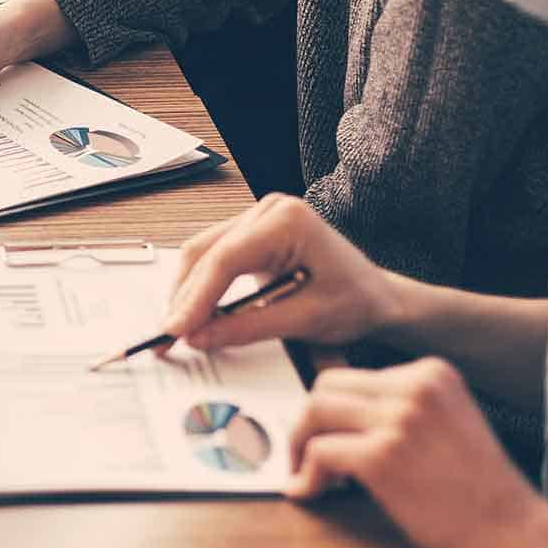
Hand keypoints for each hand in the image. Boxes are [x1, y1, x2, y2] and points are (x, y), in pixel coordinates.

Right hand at [163, 194, 404, 349]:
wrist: (379, 299)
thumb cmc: (357, 302)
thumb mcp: (306, 320)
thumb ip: (248, 327)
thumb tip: (199, 336)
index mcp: (287, 220)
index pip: (226, 258)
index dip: (196, 296)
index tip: (178, 329)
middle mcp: (268, 211)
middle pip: (206, 253)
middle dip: (185, 297)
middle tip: (168, 336)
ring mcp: (257, 220)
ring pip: (202, 254)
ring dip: (186, 293)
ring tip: (176, 329)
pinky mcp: (251, 236)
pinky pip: (212, 258)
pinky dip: (199, 288)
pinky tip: (191, 314)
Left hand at [287, 360, 547, 547]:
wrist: (512, 533)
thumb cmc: (477, 491)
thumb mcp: (444, 424)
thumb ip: (399, 408)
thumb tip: (331, 408)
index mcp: (432, 373)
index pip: (355, 377)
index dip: (333, 411)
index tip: (325, 437)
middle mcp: (416, 386)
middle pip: (327, 386)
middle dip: (307, 421)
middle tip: (303, 454)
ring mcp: (400, 419)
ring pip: (315, 412)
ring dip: (300, 445)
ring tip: (306, 474)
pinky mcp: (383, 456)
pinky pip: (319, 452)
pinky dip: (306, 475)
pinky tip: (309, 492)